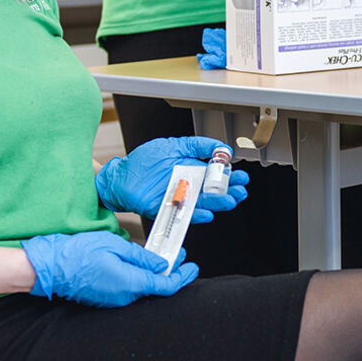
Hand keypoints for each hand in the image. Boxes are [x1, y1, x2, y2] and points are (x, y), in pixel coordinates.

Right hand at [22, 231, 197, 307]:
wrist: (49, 268)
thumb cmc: (78, 253)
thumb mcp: (114, 246)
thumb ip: (142, 257)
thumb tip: (163, 264)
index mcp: (129, 283)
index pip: (165, 285)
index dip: (183, 277)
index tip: (193, 267)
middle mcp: (123, 296)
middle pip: (155, 287)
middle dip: (171, 272)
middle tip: (180, 256)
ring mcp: (113, 300)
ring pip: (142, 288)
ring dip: (154, 274)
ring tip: (161, 257)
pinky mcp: (104, 298)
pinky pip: (128, 289)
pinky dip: (139, 277)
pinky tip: (139, 265)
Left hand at [95, 136, 244, 221]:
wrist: (120, 175)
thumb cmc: (143, 161)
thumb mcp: (174, 146)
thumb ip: (198, 145)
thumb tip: (221, 148)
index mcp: (192, 171)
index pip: (216, 177)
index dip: (230, 177)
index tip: (241, 177)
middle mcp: (188, 187)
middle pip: (214, 192)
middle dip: (229, 192)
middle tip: (240, 191)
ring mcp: (178, 199)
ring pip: (203, 204)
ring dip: (218, 204)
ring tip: (229, 201)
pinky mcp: (167, 210)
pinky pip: (184, 214)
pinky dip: (195, 215)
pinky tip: (206, 213)